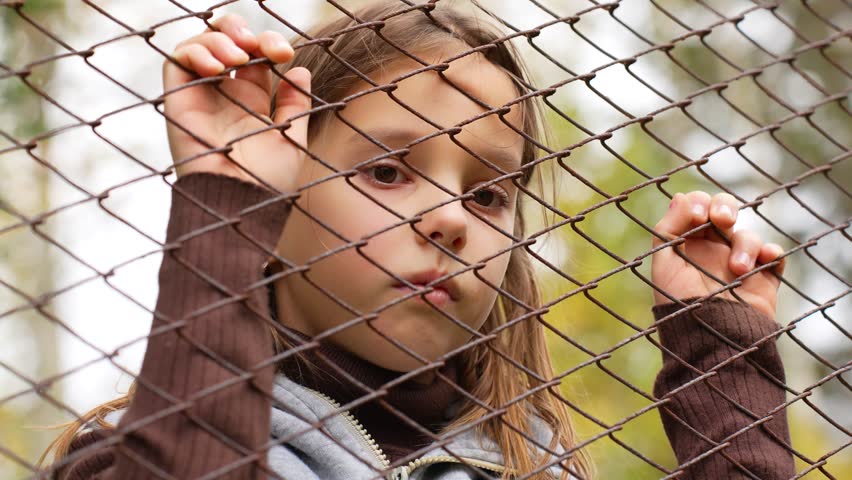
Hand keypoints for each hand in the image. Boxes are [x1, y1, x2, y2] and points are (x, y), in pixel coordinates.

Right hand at [162, 13, 311, 191]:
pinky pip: (175, 62)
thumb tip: (299, 70)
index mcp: (252, 101)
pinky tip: (218, 68)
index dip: (268, 43)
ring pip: (198, 45)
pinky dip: (194, 52)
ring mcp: (200, 97)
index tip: (284, 54)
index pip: (255, 55)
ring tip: (237, 58)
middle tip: (255, 43)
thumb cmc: (268, 181)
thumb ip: (294, 105)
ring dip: (218, 39)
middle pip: (223, 41)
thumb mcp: (291, 138)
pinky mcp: (178, 102)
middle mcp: (224, 95)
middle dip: (238, 29)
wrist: (240, 202)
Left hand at [651, 191, 785, 318]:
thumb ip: (669, 227)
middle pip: (724, 209)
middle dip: (725, 206)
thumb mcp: (664, 263)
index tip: (698, 216)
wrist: (710, 338)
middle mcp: (712, 250)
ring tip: (737, 270)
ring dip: (744, 245)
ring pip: (747, 234)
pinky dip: (772, 252)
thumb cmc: (680, 303)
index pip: (696, 208)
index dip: (699, 203)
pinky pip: (773, 254)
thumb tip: (681, 195)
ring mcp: (738, 263)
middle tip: (722, 220)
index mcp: (687, 244)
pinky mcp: (762, 278)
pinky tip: (764, 260)